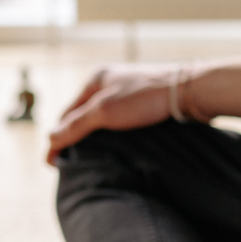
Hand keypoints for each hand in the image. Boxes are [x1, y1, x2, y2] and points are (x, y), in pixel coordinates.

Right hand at [46, 65, 196, 165]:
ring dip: (96, 136)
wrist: (189, 91)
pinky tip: (118, 147)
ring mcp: (130, 91)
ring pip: (105, 118)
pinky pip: (122, 120)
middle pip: (85, 114)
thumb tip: (51, 139)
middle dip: (76, 137)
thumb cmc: (146, 98)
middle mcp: (111, 81)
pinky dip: (114, 134)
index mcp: (96, 78)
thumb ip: (77, 125)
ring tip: (92, 159)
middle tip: (70, 163)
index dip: (59, 137)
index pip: (68, 113)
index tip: (52, 162)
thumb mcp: (105, 112)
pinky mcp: (147, 101)